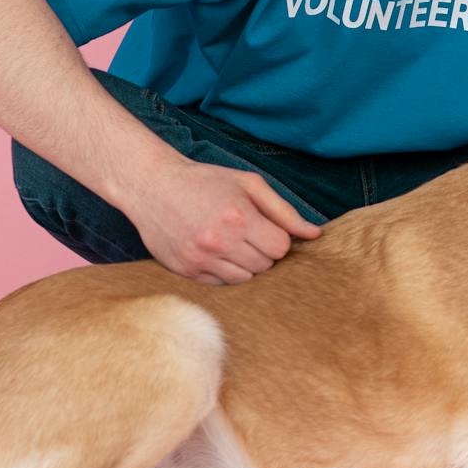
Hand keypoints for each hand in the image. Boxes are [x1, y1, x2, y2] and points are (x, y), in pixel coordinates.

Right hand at [123, 159, 321, 284]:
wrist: (152, 186)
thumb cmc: (205, 182)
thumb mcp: (248, 184)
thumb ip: (283, 211)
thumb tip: (314, 234)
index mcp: (239, 217)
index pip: (280, 248)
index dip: (276, 237)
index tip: (263, 227)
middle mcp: (219, 242)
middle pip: (265, 265)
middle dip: (262, 250)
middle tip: (244, 232)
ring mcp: (201, 260)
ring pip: (245, 279)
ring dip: (244, 263)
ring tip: (229, 242)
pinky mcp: (186, 272)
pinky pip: (221, 285)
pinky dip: (224, 271)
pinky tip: (214, 251)